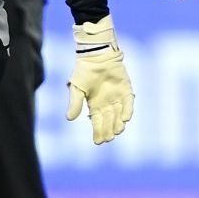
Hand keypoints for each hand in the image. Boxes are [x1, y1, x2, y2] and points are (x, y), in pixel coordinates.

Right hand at [67, 15, 134, 144]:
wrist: (96, 55)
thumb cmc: (84, 71)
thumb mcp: (77, 88)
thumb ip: (75, 103)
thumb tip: (69, 119)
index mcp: (95, 105)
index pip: (97, 122)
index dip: (98, 132)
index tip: (98, 142)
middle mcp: (107, 104)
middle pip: (109, 121)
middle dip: (108, 130)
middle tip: (109, 138)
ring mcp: (118, 97)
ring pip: (119, 114)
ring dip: (118, 123)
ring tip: (117, 131)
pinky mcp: (126, 89)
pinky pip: (128, 102)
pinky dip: (128, 110)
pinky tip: (125, 118)